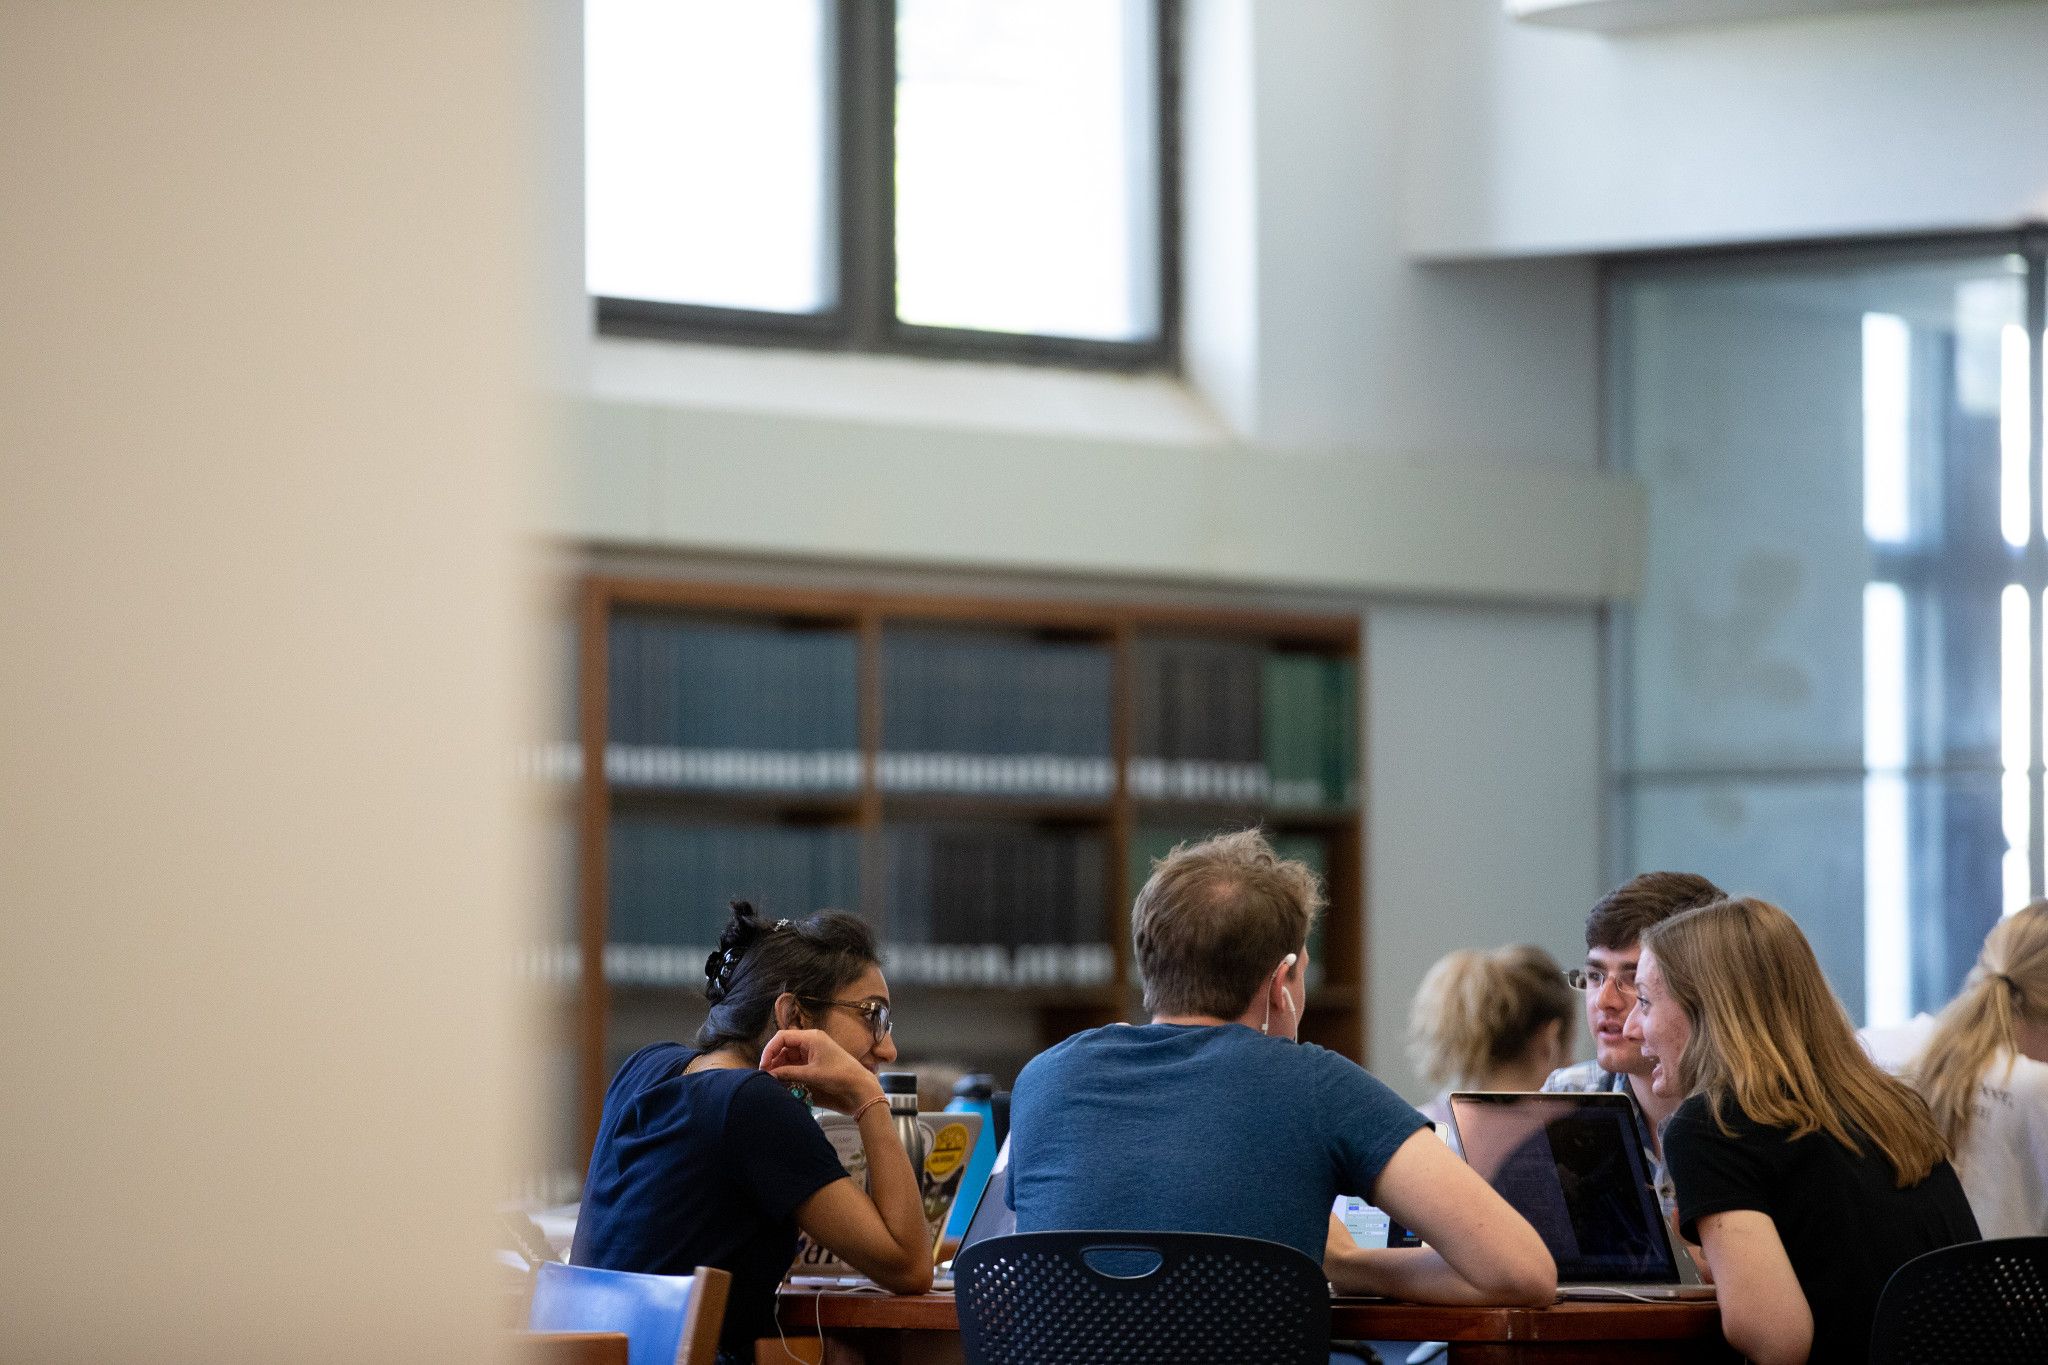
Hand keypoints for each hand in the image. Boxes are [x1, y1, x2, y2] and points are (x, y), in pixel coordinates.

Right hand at [762, 1028, 883, 1114]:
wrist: (859, 1087)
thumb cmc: (839, 1076)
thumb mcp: (811, 1074)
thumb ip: (788, 1073)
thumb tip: (768, 1074)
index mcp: (811, 1037)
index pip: (782, 1037)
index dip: (770, 1050)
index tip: (763, 1066)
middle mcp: (811, 1042)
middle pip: (784, 1046)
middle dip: (773, 1060)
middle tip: (766, 1076)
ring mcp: (813, 1052)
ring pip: (788, 1057)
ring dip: (780, 1067)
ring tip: (773, 1080)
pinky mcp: (815, 1063)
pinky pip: (796, 1064)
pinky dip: (788, 1072)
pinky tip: (783, 1082)